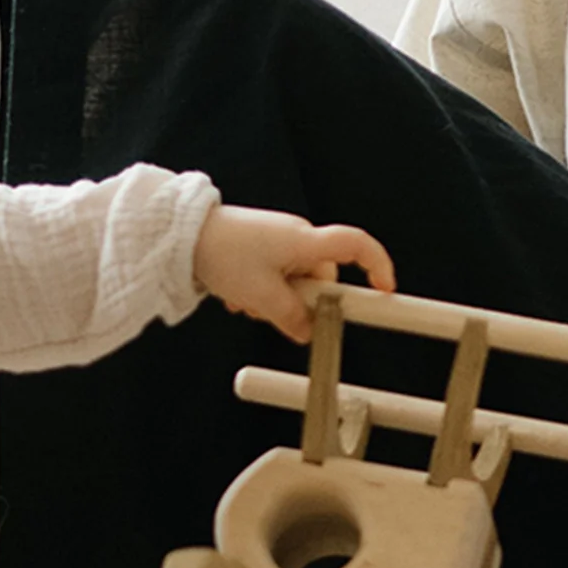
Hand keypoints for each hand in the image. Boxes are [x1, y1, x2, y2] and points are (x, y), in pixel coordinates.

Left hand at [193, 204, 395, 342]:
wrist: (182, 235)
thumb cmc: (222, 254)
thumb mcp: (260, 296)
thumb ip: (290, 317)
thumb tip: (308, 332)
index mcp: (306, 241)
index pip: (358, 247)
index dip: (378, 267)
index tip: (385, 292)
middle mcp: (298, 236)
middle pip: (321, 277)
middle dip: (301, 302)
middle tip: (271, 312)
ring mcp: (278, 240)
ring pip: (293, 282)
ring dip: (274, 300)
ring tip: (245, 301)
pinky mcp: (260, 246)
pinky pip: (273, 275)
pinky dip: (260, 290)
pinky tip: (236, 295)